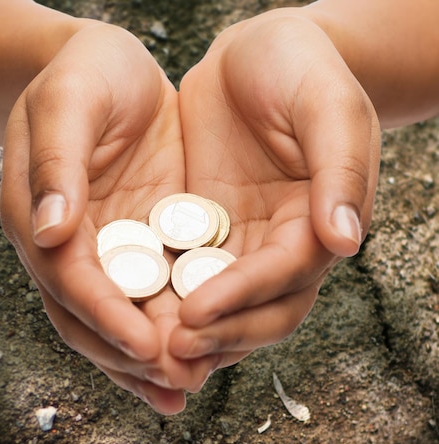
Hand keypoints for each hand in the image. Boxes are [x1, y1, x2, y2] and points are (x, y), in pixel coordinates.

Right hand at [0, 23, 213, 413]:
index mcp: (42, 219)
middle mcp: (72, 249)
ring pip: (123, 322)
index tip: (147, 346)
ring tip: (187, 389)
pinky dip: (173, 332)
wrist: (111, 71)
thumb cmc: (84, 75)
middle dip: (132, 357)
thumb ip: (57, 162)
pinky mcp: (144, 248)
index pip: (73, 282)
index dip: (107, 317)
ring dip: (151, 363)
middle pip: (92, 320)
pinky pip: (155, 300)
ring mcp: (109, 254)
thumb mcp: (69, 101)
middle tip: (176, 384)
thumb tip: (52, 230)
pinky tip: (200, 358)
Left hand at [170, 10, 380, 364]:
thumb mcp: (328, 106)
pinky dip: (165, 303)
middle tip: (172, 350)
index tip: (197, 311)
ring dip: (192, 336)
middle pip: (260, 312)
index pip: (286, 275)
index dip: (243, 296)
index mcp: (319, 223)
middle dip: (219, 335)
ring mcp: (241, 246)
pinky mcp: (204, 237)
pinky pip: (185, 278)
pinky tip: (133, 316)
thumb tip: (344, 241)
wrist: (255, 55)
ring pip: (223, 308)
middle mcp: (282, 246)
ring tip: (150, 353)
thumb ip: (340, 171)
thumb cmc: (299, 68)